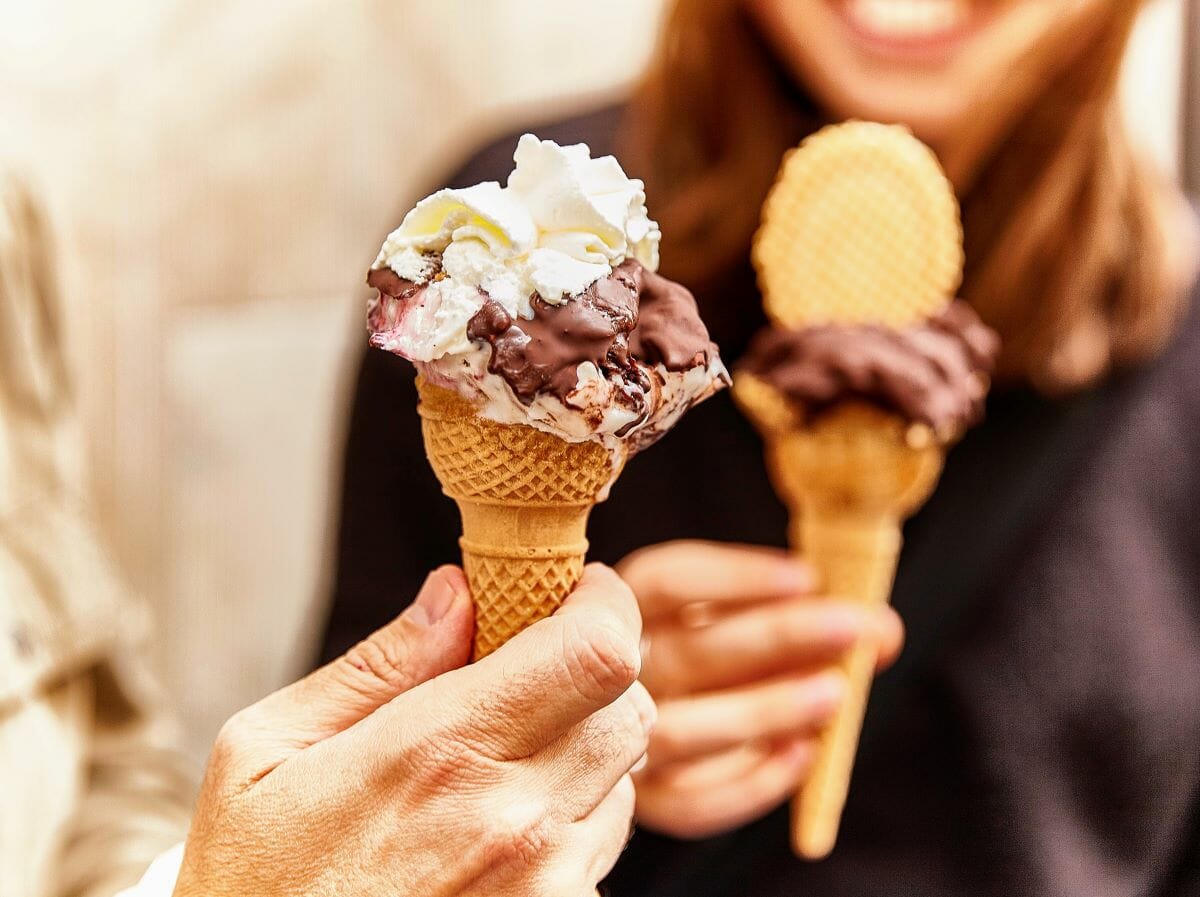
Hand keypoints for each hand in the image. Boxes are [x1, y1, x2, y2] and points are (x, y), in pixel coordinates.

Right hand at [173, 564, 653, 896]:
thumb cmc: (255, 883)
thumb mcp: (269, 752)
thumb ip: (379, 665)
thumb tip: (457, 594)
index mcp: (442, 754)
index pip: (596, 651)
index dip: (603, 604)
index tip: (572, 591)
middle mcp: (515, 822)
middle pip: (630, 707)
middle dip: (593, 670)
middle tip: (531, 670)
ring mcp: (546, 886)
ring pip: (623, 778)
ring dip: (583, 748)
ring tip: (498, 762)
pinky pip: (600, 849)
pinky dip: (570, 819)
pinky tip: (496, 829)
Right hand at [618, 541, 902, 838]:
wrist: (628, 726)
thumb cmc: (701, 656)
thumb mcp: (722, 615)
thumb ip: (786, 613)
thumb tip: (880, 629)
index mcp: (622, 609)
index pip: (665, 582)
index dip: (736, 578)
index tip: (806, 577)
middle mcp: (616, 675)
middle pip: (689, 653)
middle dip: (778, 637)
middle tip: (851, 629)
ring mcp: (621, 740)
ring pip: (686, 731)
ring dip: (766, 709)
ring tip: (833, 693)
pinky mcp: (646, 802)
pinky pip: (695, 802)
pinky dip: (753, 782)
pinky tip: (804, 755)